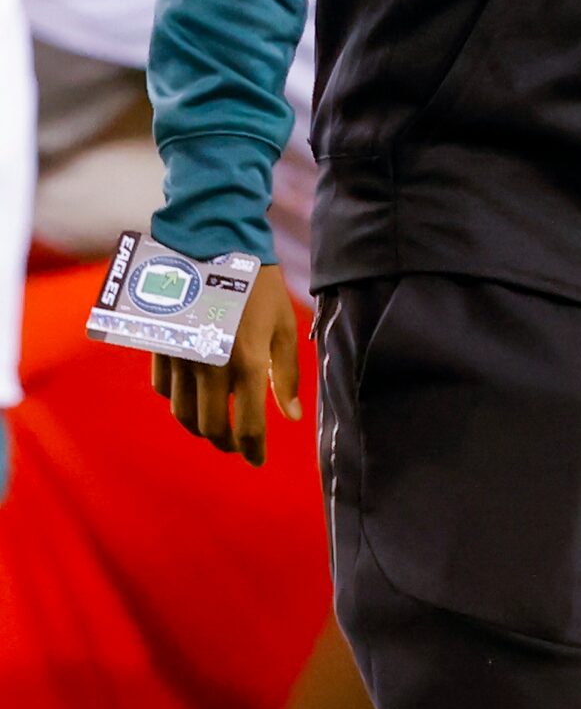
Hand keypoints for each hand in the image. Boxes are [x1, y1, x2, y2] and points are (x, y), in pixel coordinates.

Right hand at [149, 261, 300, 466]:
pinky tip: (195, 397)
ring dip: (201, 427)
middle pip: (211, 428)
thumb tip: (291, 417)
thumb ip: (287, 375)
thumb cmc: (258, 287)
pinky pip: (164, 391)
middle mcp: (210, 368)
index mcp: (246, 363)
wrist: (212, 248)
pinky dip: (180, 401)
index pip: (247, 427)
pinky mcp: (161, 349)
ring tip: (219, 426)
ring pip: (183, 415)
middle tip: (241, 445)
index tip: (258, 460)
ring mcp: (181, 359)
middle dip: (227, 443)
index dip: (253, 450)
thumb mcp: (284, 327)